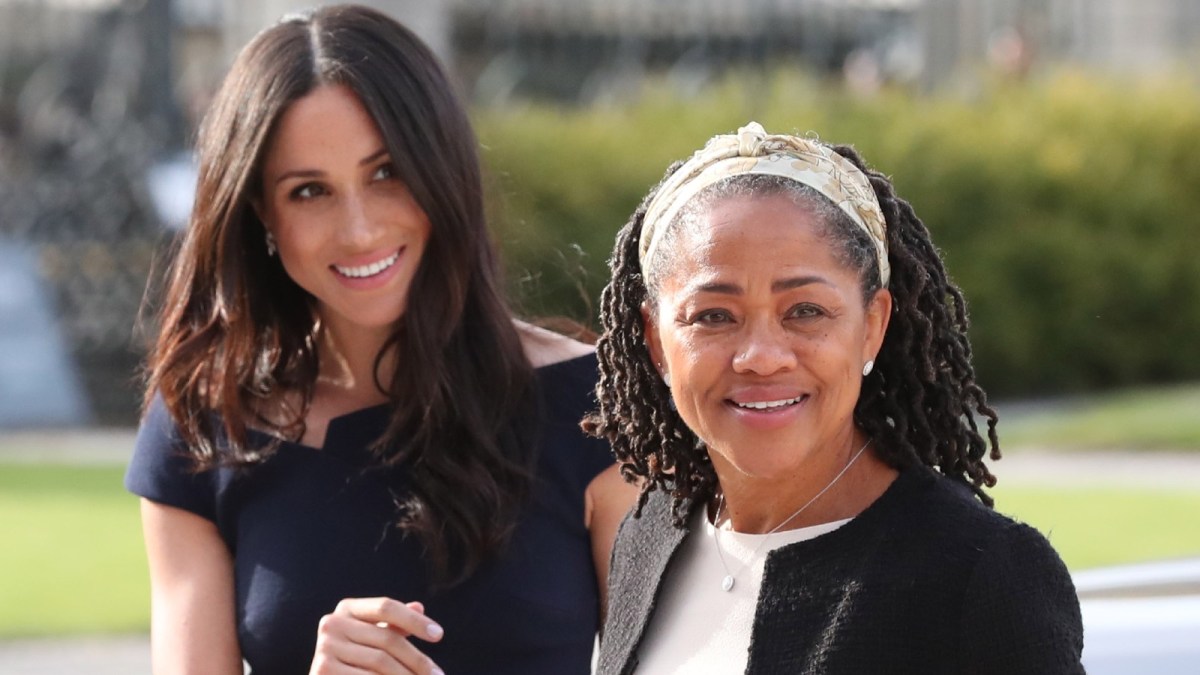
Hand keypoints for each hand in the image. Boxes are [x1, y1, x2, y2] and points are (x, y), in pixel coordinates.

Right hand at [309, 597, 444, 674]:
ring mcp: (325, 648)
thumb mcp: (374, 637)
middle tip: (438, 674)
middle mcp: (332, 624)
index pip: (386, 607)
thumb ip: (394, 624)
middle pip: (388, 638)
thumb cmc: (357, 658)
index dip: (414, 620)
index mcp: (347, 608)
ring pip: (381, 662)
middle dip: (417, 659)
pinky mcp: (323, 671)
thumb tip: (418, 606)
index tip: (439, 635)